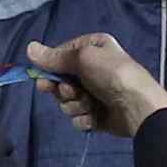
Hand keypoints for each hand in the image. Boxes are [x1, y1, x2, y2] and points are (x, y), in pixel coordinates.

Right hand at [32, 31, 166, 136]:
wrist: (138, 107)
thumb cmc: (112, 75)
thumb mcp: (82, 58)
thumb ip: (55, 57)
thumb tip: (29, 48)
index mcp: (92, 49)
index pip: (60, 57)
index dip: (51, 69)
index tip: (44, 80)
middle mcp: (93, 68)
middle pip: (60, 81)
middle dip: (63, 91)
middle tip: (70, 93)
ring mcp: (95, 92)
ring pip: (67, 101)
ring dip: (75, 105)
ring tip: (90, 105)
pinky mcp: (97, 113)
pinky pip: (78, 116)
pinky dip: (84, 118)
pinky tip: (94, 117)